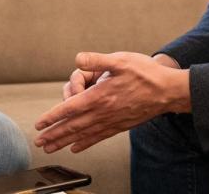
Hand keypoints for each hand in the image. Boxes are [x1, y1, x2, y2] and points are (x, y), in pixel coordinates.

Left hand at [34, 51, 188, 153]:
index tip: (40, 123)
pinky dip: (85, 143)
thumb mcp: (121, 59)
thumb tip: (78, 59)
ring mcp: (112, 121)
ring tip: (51, 148)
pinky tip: (76, 148)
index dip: (53, 116)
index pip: (70, 108)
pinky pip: (99, 137)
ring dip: (65, 141)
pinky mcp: (120, 126)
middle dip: (54, 134)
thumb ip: (97, 60)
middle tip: (39, 142)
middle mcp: (104, 112)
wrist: (169, 91)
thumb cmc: (146, 73)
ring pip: (83, 134)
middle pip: (73, 126)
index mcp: (101, 95)